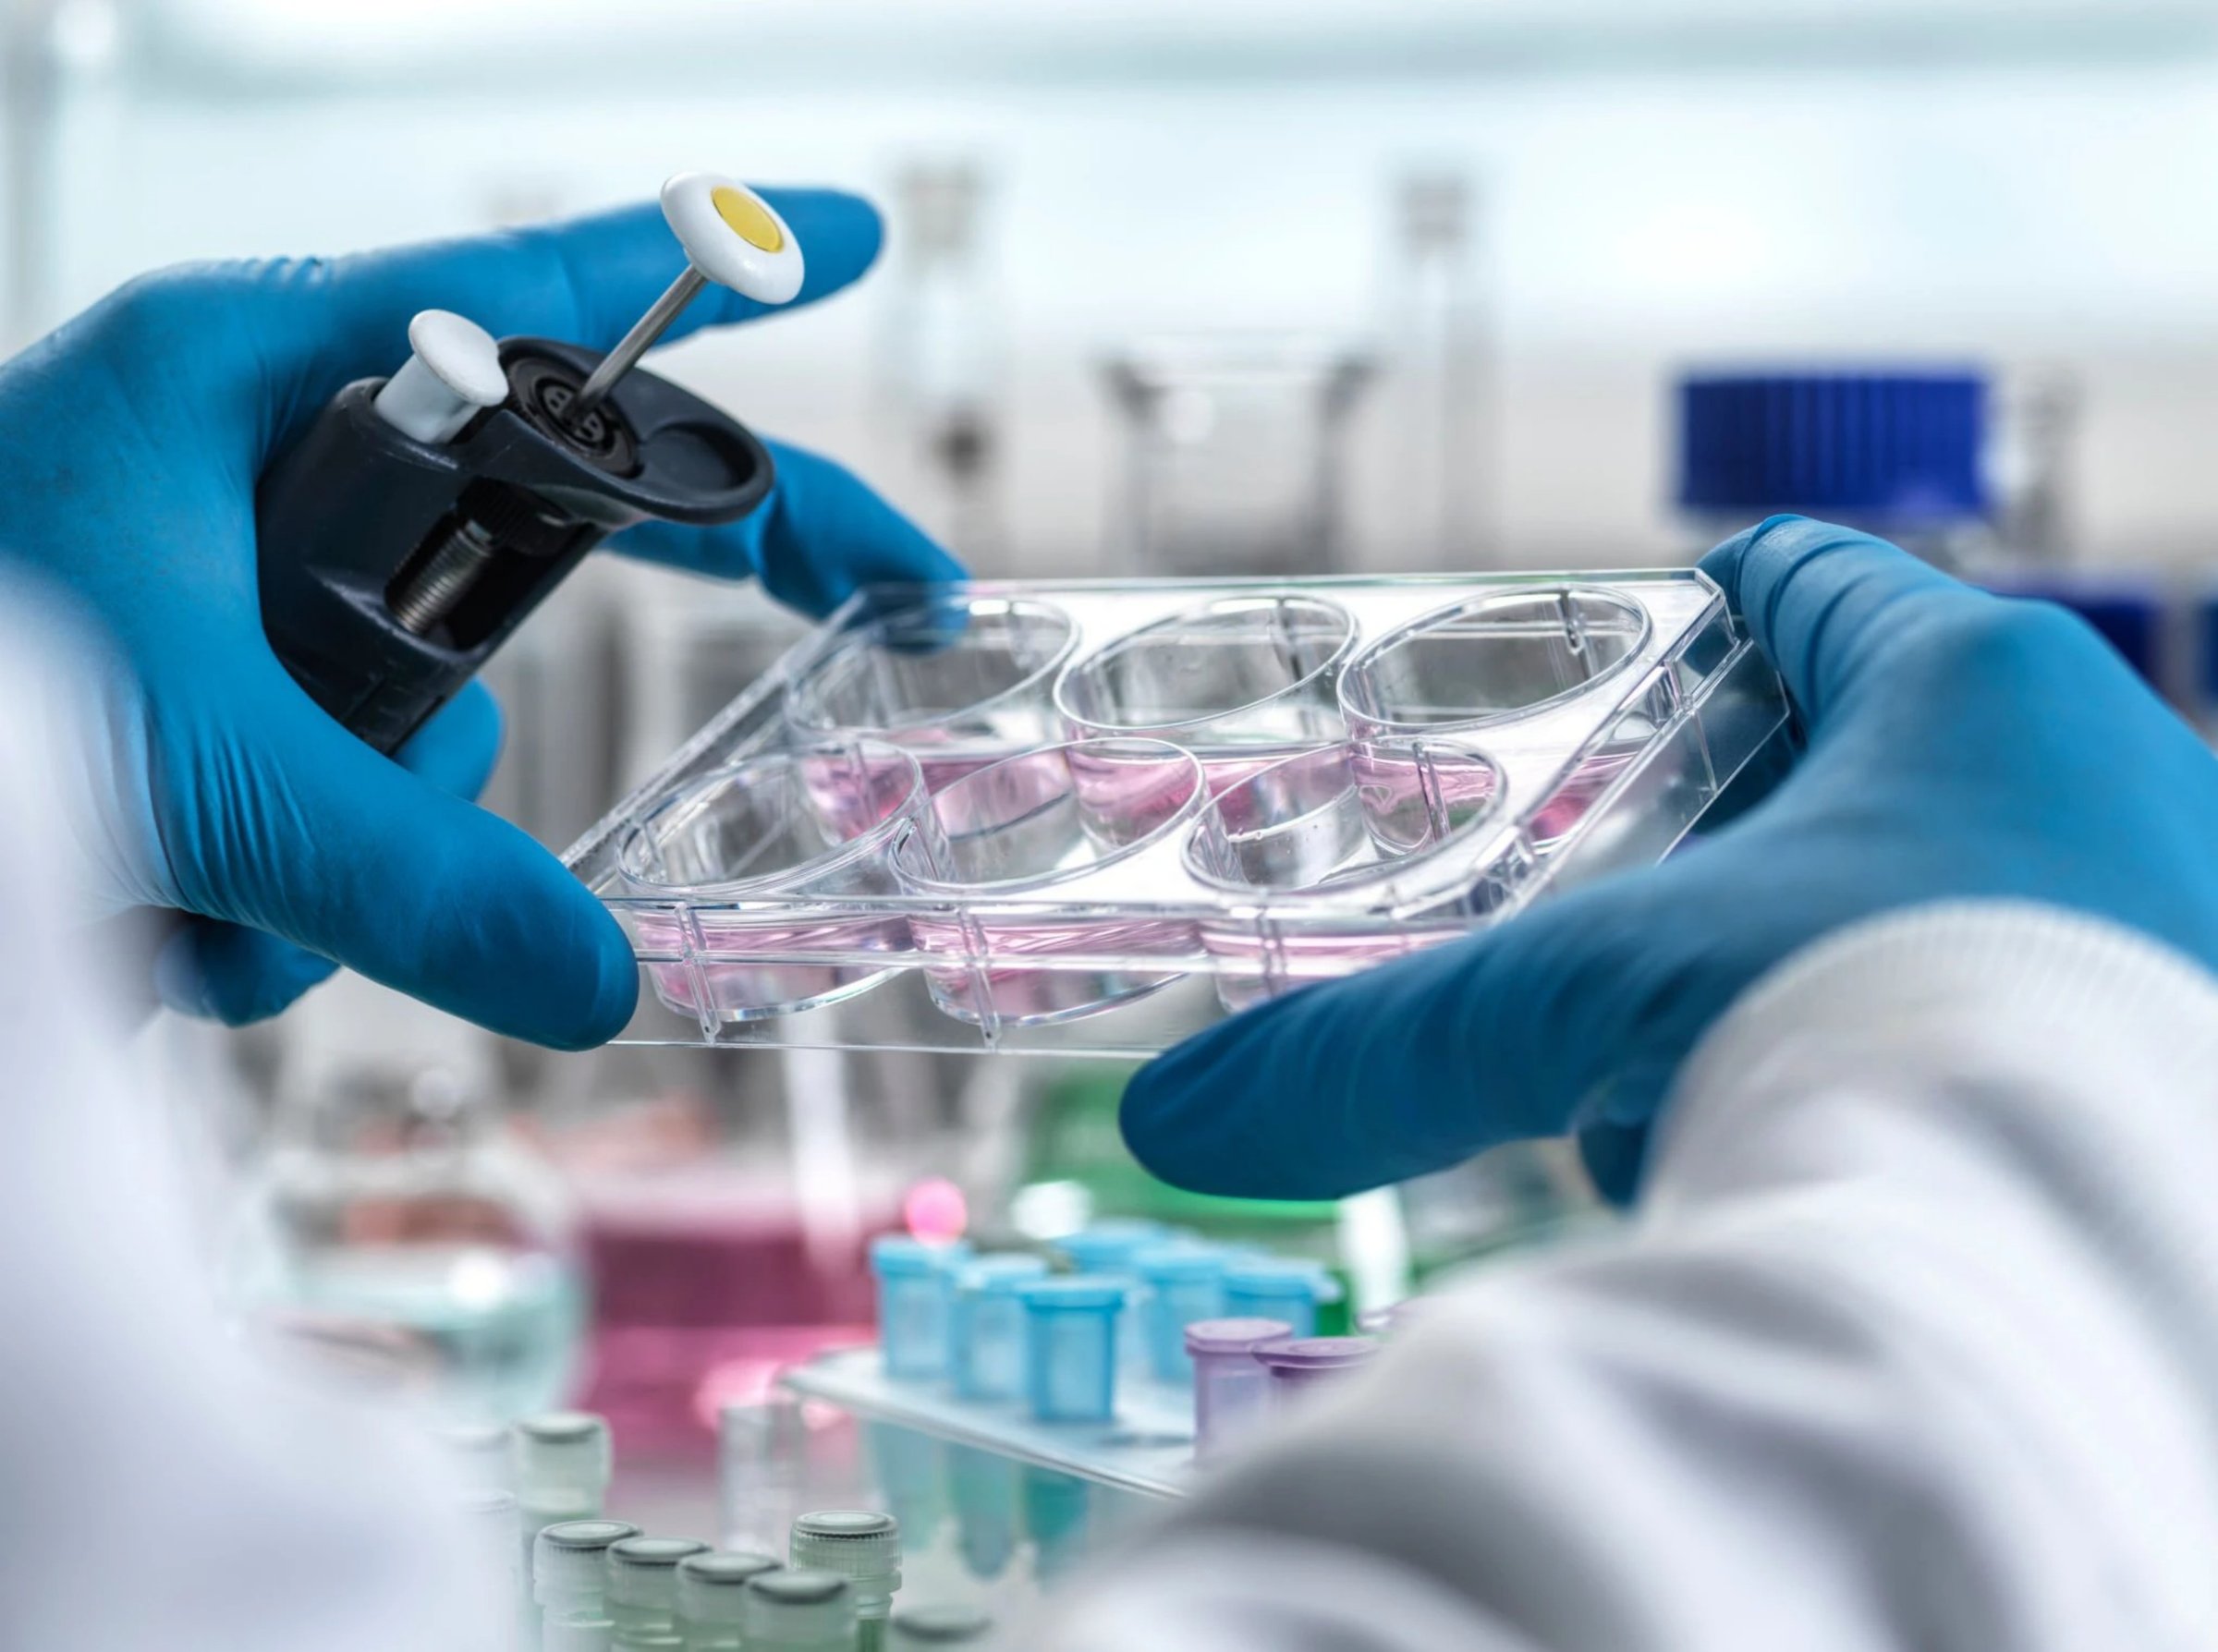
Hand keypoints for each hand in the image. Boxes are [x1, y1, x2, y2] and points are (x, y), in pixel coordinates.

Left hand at [0, 190, 960, 1046]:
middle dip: (577, 644)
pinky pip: (328, 813)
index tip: (849, 244)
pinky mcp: (202, 704)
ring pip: (417, 732)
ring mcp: (231, 590)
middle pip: (529, 533)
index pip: (545, 303)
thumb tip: (608, 988)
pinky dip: (265, 914)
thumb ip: (418, 879)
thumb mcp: (192, 766)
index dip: (715, 275)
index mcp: (257, 377)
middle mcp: (258, 466)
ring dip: (341, 855)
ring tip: (183, 909)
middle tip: (856, 600)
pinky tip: (150, 939)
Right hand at [1121, 515, 2217, 1200]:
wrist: (2129, 1277)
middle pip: (1883, 759)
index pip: (1810, 584)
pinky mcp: (2198, 1039)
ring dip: (1831, 979)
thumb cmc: (1895, 1045)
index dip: (1707, 608)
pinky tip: (1861, 1169)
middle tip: (1643, 933)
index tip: (1642, 653)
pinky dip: (1934, 1071)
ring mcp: (2182, 903)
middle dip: (1747, 854)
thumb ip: (1384, 1055)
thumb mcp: (1602, 1017)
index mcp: (1974, 688)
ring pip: (1962, 900)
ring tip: (1734, 1086)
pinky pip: (2044, 1013)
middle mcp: (2125, 771)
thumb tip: (1179, 1122)